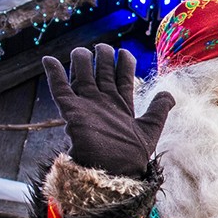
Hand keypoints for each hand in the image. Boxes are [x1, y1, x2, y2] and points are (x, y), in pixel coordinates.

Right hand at [42, 44, 174, 177]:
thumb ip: (159, 109)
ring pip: (82, 76)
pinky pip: (61, 90)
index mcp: (122, 105)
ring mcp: (88, 105)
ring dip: (81, 61)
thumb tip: (169, 93)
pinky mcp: (73, 112)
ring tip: (81, 50)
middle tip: (102, 47)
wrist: (116, 171)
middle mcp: (104, 102)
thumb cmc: (132, 155)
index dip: (123, 63)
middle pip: (101, 72)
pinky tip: (48, 59)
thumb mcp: (151, 128)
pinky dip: (54, 74)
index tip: (124, 52)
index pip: (122, 77)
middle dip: (103, 57)